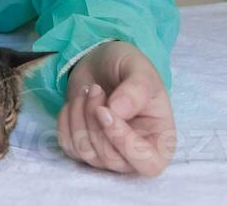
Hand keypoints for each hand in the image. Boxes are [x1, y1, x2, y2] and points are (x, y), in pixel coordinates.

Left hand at [57, 41, 174, 175]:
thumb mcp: (139, 69)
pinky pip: (68, 145)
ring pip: (86, 152)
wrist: (100, 62)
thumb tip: (118, 111)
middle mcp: (135, 155)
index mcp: (161, 141)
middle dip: (95, 121)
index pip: (148, 163)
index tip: (104, 110)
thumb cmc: (127, 67)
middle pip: (110, 158)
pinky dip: (66, 120)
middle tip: (95, 89)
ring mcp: (107, 154)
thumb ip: (136, 90)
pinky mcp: (84, 147)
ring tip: (87, 91)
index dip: (124, 141)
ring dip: (79, 117)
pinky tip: (76, 101)